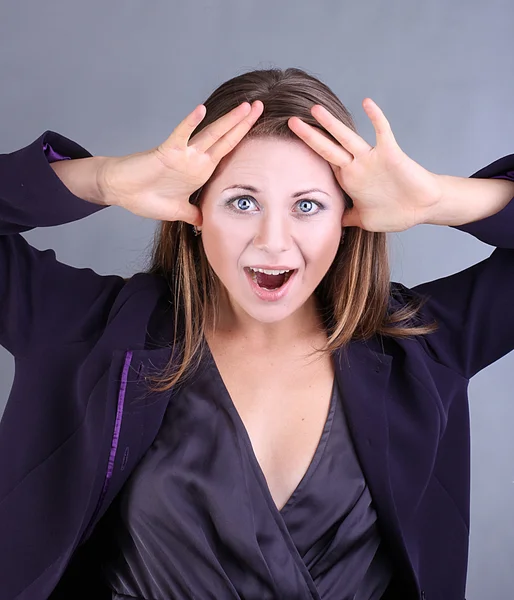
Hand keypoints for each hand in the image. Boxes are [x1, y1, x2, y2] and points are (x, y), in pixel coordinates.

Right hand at [97, 100, 263, 225]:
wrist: (121, 192)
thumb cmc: (146, 198)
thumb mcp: (177, 211)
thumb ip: (193, 213)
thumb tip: (204, 222)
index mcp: (200, 171)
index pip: (226, 151)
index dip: (242, 139)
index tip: (257, 127)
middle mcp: (195, 160)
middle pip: (224, 138)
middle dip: (242, 123)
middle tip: (260, 105)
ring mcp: (183, 154)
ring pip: (209, 134)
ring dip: (227, 120)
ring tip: (244, 106)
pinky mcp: (166, 152)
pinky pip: (180, 135)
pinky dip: (190, 123)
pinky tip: (201, 110)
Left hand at [287, 98, 441, 231]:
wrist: (423, 207)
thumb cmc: (396, 213)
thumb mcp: (365, 219)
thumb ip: (347, 218)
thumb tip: (332, 223)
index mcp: (349, 180)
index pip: (324, 164)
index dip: (308, 155)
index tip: (290, 146)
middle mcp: (357, 166)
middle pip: (328, 148)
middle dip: (309, 136)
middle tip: (291, 122)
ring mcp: (372, 159)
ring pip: (347, 139)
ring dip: (332, 125)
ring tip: (315, 110)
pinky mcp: (390, 154)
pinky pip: (382, 132)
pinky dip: (376, 118)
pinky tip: (367, 103)